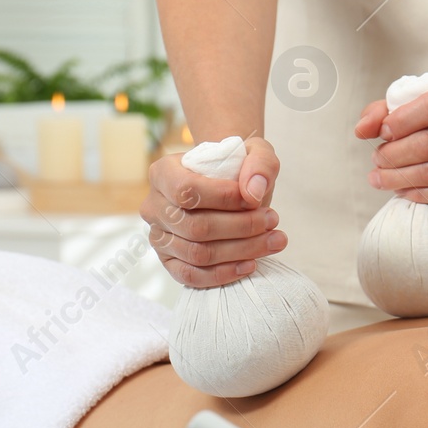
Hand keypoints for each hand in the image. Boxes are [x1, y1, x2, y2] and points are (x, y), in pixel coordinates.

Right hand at [140, 136, 284, 287]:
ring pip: (197, 253)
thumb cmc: (237, 169)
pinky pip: (190, 275)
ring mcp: (158, 236)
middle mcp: (154, 206)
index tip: (256, 201)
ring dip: (241, 251)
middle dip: (242, 227)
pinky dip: (223, 274)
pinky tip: (251, 264)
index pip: (187, 191)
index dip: (224, 199)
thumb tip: (253, 193)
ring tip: (274, 241)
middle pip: (195, 226)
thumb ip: (259, 163)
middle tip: (273, 221)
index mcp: (163, 173)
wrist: (229, 187)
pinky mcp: (168, 261)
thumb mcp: (255, 152)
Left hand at [353, 78, 427, 203]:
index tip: (382, 133)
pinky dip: (419, 195)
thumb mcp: (415, 104)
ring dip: (400, 178)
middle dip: (394, 156)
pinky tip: (403, 191)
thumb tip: (363, 129)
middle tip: (377, 160)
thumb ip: (383, 111)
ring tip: (380, 178)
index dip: (401, 122)